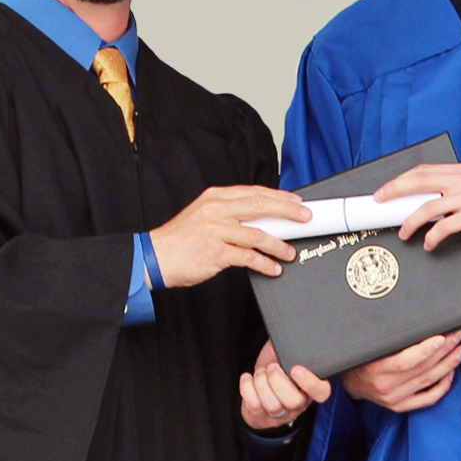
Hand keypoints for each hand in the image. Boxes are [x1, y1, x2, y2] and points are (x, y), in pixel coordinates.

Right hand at [150, 187, 310, 287]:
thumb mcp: (204, 216)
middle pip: (260, 206)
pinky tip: (273, 268)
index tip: (296, 202)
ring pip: (257, 233)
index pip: (254, 192)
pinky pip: (247, 256)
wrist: (154, 257)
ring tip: (289, 252)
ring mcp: (215, 230)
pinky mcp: (215, 252)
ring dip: (278, 244)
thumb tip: (260, 218)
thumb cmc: (181, 240)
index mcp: (215, 197)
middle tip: (306, 217)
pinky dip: (264, 263)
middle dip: (287, 211)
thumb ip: (229, 214)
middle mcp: (216, 210)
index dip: (279, 197)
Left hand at [240, 340, 331, 431]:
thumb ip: (295, 345)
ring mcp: (281, 412)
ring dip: (261, 384)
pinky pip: (254, 405)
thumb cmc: (278, 366)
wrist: (260, 387)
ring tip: (261, 373)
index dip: (309, 382)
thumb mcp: (289, 353)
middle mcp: (299, 402)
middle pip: (294, 401)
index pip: (321, 392)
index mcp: (311, 386)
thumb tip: (293, 328)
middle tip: (272, 367)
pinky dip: (247, 387)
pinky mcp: (262, 416)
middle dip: (277, 379)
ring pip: (273, 405)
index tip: (295, 369)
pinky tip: (249, 378)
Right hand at [341, 331, 460, 411]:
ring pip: (428, 380)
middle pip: (422, 368)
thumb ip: (387, 339)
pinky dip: (442, 386)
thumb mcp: (367, 347)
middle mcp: (385, 386)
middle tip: (457, 335)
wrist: (349, 385)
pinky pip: (427, 398)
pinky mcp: (400, 406)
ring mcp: (394, 398)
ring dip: (448, 364)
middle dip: (444, 350)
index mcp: (374, 368)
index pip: (404, 361)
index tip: (441, 336)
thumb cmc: (359, 360)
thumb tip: (412, 324)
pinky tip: (451, 372)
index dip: (425, 349)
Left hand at [374, 163, 460, 254]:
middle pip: (420, 180)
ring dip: (410, 221)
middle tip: (379, 202)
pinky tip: (429, 244)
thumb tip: (422, 203)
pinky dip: (432, 237)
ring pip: (428, 206)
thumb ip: (453, 193)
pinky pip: (443, 226)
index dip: (399, 180)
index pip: (423, 170)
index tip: (383, 191)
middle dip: (394, 190)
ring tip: (404, 233)